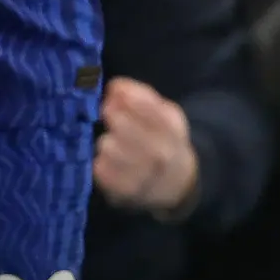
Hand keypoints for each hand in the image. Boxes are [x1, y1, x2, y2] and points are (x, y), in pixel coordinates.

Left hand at [92, 74, 201, 217]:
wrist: (179, 184)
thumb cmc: (165, 140)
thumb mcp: (164, 113)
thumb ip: (140, 95)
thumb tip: (114, 87)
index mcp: (172, 127)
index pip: (142, 104)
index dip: (123, 96)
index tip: (114, 95)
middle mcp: (161, 152)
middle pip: (119, 122)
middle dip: (111, 116)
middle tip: (112, 119)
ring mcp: (144, 174)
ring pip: (106, 145)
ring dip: (107, 141)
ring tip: (117, 145)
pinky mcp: (125, 191)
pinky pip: (99, 167)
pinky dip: (102, 162)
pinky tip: (113, 163)